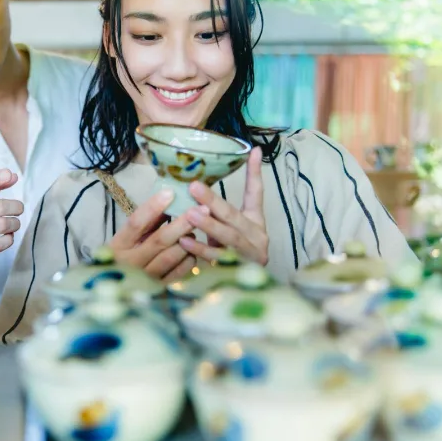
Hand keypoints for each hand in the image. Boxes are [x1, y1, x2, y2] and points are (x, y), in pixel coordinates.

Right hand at [109, 189, 197, 281]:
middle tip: (202, 208)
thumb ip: (145, 223)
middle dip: (182, 223)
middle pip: (158, 240)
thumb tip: (168, 200)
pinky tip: (193, 251)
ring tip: (194, 230)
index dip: (153, 207)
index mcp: (118, 245)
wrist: (115, 288)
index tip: (170, 192)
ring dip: (186, 242)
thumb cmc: (123, 256)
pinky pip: (177, 273)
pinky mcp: (157, 289)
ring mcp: (144, 278)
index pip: (136, 223)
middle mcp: (130, 262)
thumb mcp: (127, 238)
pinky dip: (188, 260)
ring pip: (170, 257)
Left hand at [180, 147, 268, 265]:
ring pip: (229, 237)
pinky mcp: (237, 271)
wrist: (248, 290)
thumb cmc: (232, 252)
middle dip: (214, 201)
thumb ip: (220, 211)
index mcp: (255, 222)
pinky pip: (217, 259)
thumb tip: (196, 184)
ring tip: (190, 213)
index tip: (253, 150)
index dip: (255, 172)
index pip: (257, 193)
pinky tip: (184, 241)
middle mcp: (256, 237)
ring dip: (209, 225)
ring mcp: (248, 255)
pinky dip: (200, 250)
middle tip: (195, 187)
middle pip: (234, 216)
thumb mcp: (230, 229)